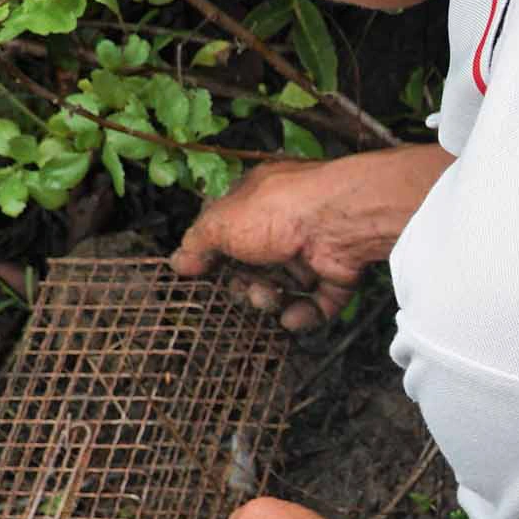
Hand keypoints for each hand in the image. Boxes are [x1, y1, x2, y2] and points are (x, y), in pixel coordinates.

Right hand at [174, 146, 452, 329]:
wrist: (339, 220)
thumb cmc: (278, 212)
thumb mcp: (221, 223)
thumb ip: (198, 243)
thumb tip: (178, 262)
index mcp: (257, 201)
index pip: (229, 230)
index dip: (215, 254)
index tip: (203, 274)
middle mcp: (286, 223)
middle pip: (256, 265)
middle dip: (244, 283)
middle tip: (243, 288)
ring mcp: (314, 249)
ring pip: (285, 286)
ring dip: (271, 299)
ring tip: (270, 298)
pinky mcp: (338, 273)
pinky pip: (318, 302)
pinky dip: (304, 314)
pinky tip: (292, 316)